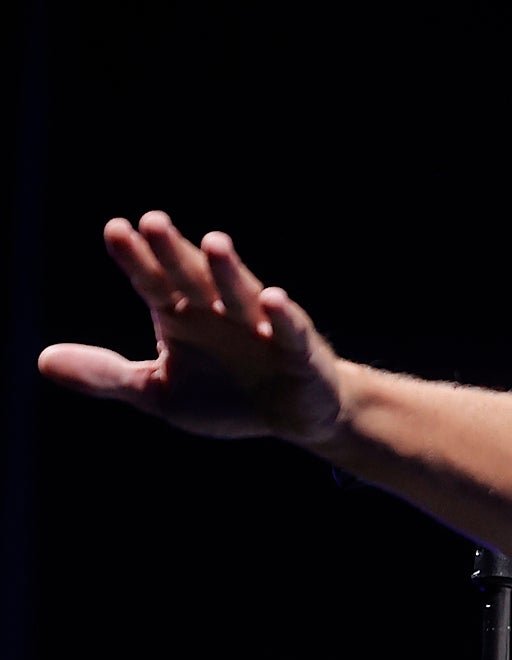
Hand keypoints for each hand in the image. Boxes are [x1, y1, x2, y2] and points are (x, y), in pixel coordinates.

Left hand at [38, 211, 342, 443]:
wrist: (295, 414)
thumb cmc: (228, 395)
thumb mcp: (159, 392)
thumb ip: (108, 374)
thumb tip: (42, 359)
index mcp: (184, 316)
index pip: (154, 282)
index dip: (136, 258)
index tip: (115, 230)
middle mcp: (220, 311)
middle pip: (193, 278)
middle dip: (175, 252)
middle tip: (153, 221)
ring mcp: (261, 327)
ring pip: (241, 294)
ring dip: (228, 271)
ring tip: (214, 243)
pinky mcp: (298, 350)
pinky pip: (289, 330)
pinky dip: (281, 316)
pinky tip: (272, 298)